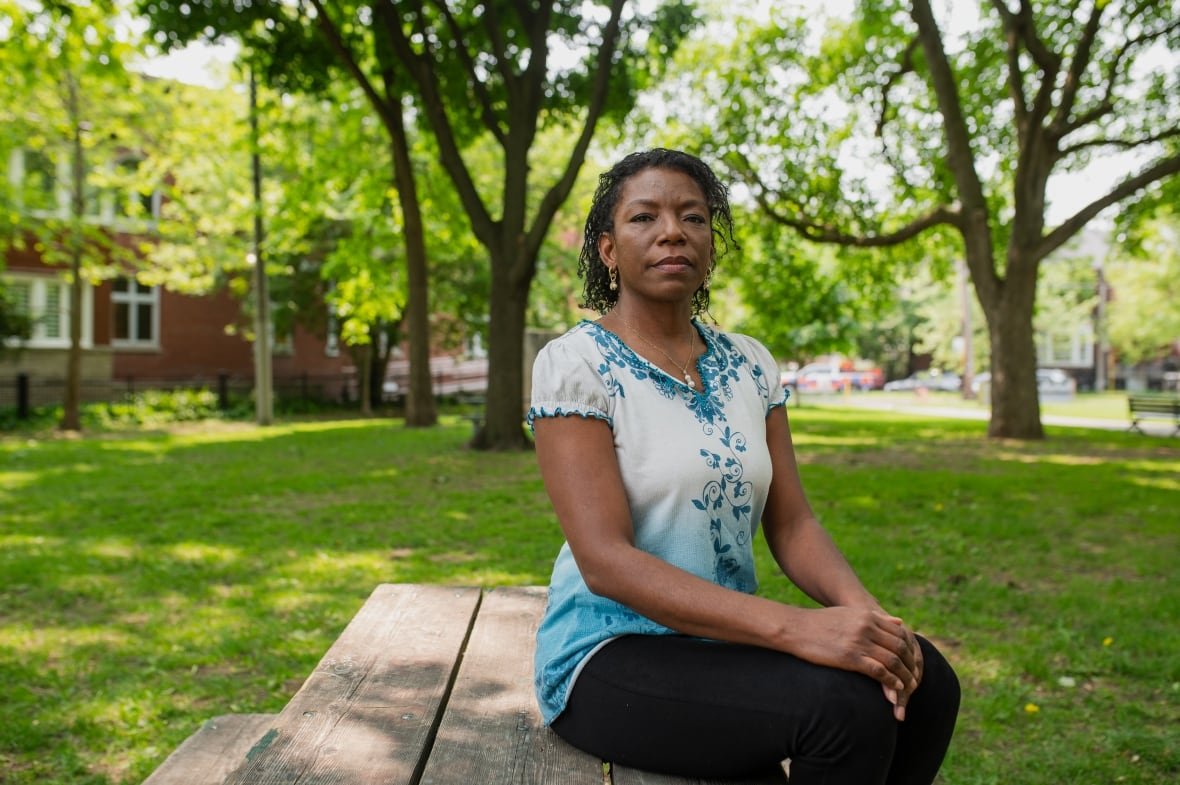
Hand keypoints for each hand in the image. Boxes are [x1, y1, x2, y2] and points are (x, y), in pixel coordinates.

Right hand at [793, 606, 922, 719]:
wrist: (796, 628)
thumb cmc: (822, 622)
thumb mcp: (851, 614)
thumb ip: (876, 618)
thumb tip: (899, 622)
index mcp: (868, 616)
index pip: (900, 634)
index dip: (910, 650)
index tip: (914, 663)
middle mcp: (867, 627)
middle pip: (900, 648)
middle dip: (911, 665)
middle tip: (915, 679)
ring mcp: (859, 642)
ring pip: (893, 661)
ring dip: (904, 677)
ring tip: (908, 688)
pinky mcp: (850, 657)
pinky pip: (878, 671)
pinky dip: (890, 681)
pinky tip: (894, 689)